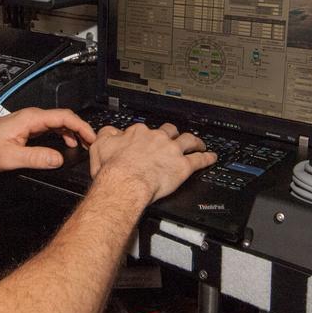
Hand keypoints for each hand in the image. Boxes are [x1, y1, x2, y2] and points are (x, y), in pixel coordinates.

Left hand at [0, 108, 95, 172]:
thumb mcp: (11, 157)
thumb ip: (36, 158)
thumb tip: (58, 159)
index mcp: (30, 119)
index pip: (64, 117)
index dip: (82, 126)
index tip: (92, 138)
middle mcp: (31, 117)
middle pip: (64, 118)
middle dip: (81, 130)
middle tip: (92, 144)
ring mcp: (29, 122)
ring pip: (58, 123)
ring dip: (72, 133)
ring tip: (83, 146)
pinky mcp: (26, 128)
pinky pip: (50, 128)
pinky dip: (63, 135)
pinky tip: (66, 145)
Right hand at [87, 122, 217, 203]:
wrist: (125, 182)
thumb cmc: (113, 169)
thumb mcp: (100, 146)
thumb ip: (106, 135)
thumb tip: (110, 131)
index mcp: (138, 133)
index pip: (144, 129)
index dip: (146, 135)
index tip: (146, 139)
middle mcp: (157, 138)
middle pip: (169, 130)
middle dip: (172, 133)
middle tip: (174, 137)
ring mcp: (171, 151)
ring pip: (188, 140)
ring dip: (194, 141)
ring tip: (198, 143)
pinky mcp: (182, 166)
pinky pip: (199, 160)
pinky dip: (206, 158)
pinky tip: (211, 158)